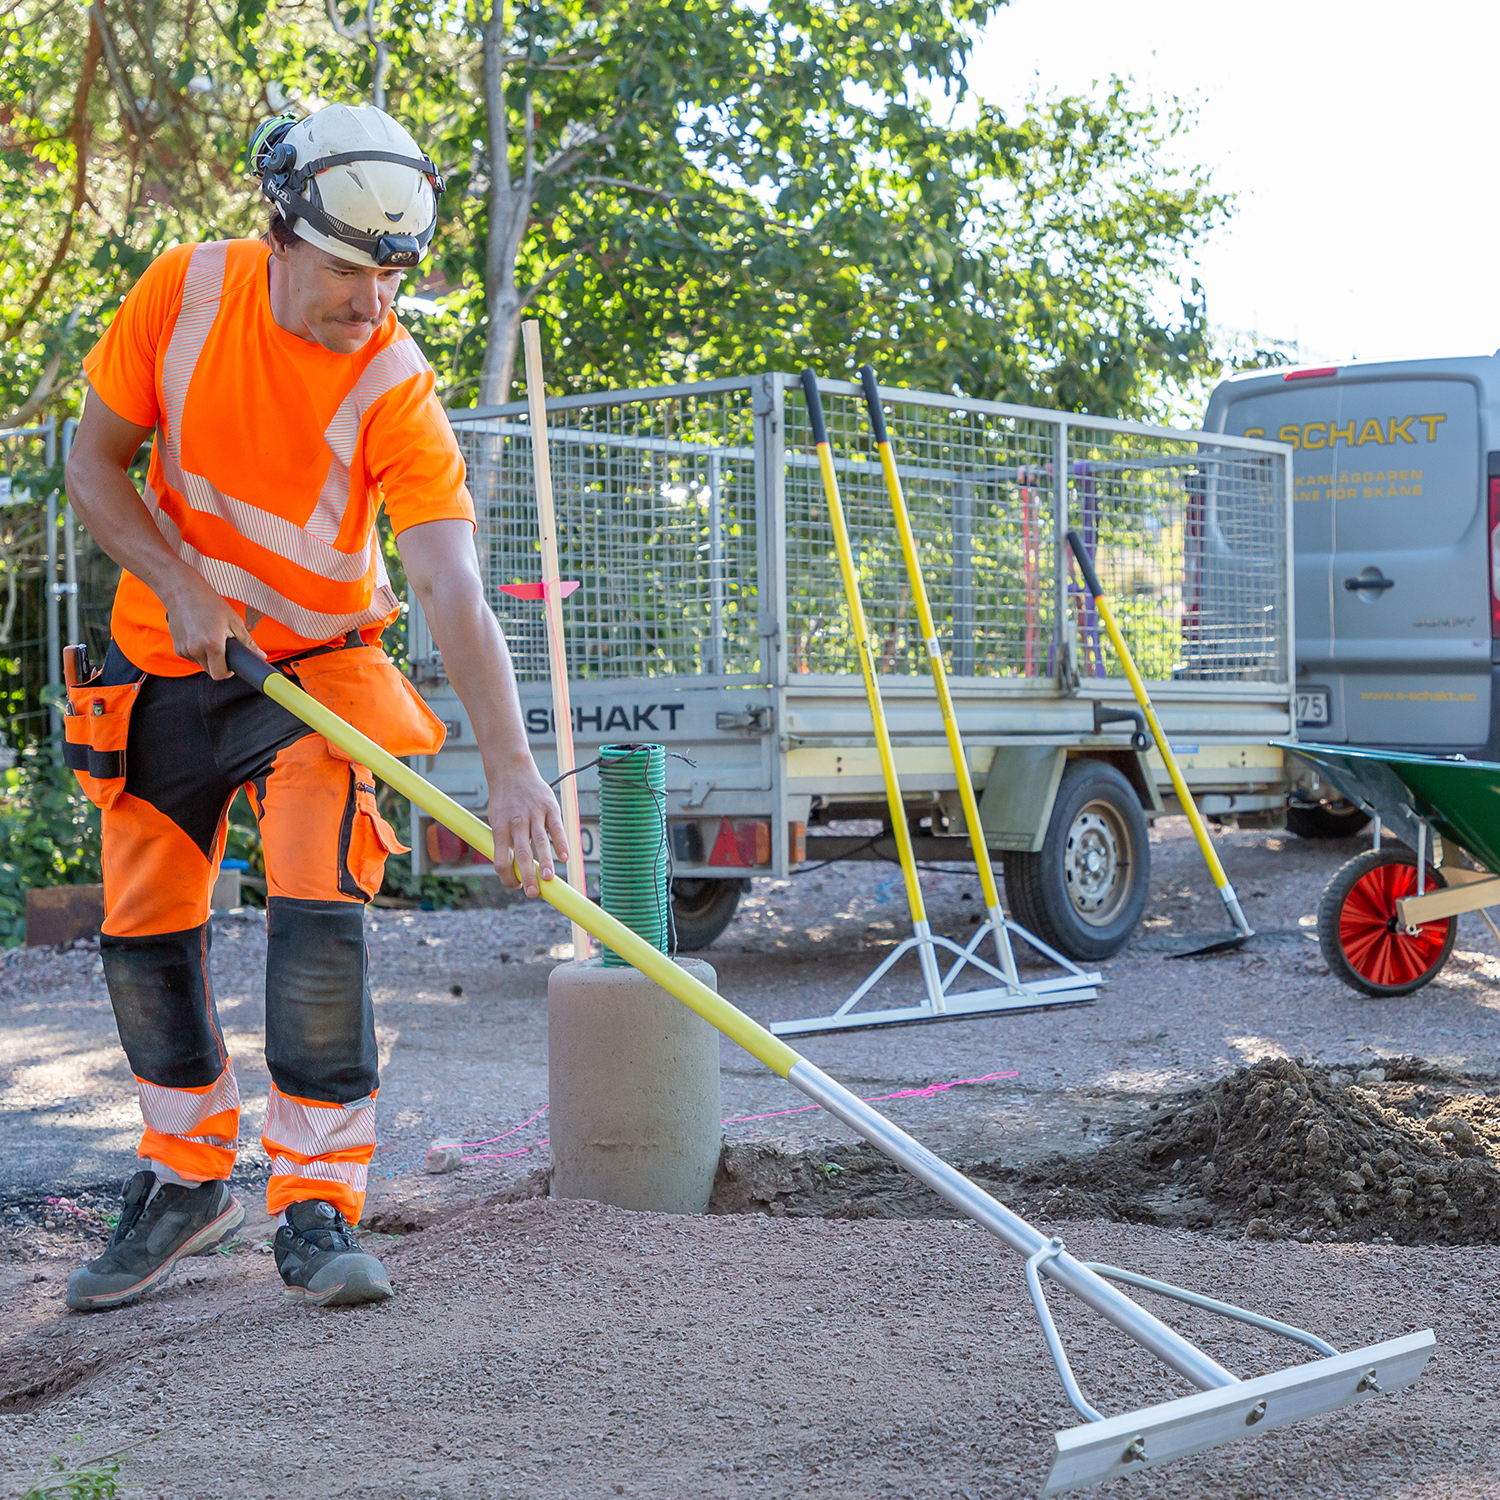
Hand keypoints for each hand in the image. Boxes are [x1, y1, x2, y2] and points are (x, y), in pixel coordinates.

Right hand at [161, 568, 265, 679]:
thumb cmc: (210, 604)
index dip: (228, 671)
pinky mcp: (177, 648)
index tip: (232, 664)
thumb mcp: (234, 622)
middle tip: (223, 647)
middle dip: (219, 663)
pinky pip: (192, 657)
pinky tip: (199, 636)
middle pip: (211, 671)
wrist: (182, 592)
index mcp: (212, 645)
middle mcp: (195, 650)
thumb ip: (247, 643)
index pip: (220, 674)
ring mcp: (184, 650)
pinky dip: (198, 652)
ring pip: (202, 664)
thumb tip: (260, 656)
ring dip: (208, 657)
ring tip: (210, 636)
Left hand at [489, 763, 569, 897]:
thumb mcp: (496, 820)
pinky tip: (565, 857)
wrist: (511, 769)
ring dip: (547, 862)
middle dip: (528, 876)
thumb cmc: (504, 801)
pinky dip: (561, 843)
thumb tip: (517, 871)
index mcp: (500, 828)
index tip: (516, 886)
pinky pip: (557, 828)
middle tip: (533, 893)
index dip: (507, 877)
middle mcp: (516, 821)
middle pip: (523, 854)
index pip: (501, 860)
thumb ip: (505, 842)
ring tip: (549, 879)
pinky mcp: (550, 806)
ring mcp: (534, 813)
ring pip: (541, 842)